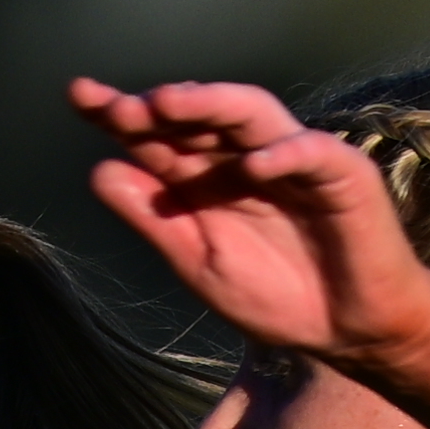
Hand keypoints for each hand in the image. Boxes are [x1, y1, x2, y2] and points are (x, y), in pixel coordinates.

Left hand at [67, 74, 429, 367]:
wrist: (349, 332)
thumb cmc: (278, 295)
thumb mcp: (199, 263)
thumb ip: (155, 219)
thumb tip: (99, 170)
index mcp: (208, 175)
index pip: (160, 134)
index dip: (122, 115)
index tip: (80, 97)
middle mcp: (245, 156)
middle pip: (199, 115)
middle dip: (158, 107)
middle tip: (119, 108)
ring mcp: (294, 158)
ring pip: (251, 113)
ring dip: (210, 104)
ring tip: (168, 103)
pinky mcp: (343, 174)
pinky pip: (312, 153)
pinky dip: (284, 154)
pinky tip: (253, 166)